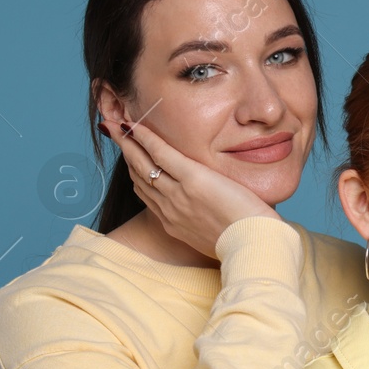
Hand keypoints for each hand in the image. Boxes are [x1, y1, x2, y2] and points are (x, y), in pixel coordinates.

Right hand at [103, 117, 280, 257]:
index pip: (148, 195)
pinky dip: (145, 137)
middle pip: (140, 177)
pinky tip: (134, 124)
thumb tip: (215, 216)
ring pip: (143, 164)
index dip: (137, 175)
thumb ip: (208, 224)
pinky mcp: (193, 179)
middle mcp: (170, 210)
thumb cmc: (246, 241)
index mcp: (175, 224)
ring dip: (128, 142)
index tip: (132, 160)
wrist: (255, 243)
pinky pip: (161, 153)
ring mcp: (178, 195)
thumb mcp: (218, 238)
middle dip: (125, 154)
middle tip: (114, 134)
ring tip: (117, 125)